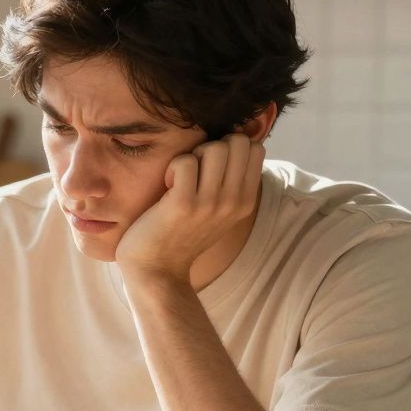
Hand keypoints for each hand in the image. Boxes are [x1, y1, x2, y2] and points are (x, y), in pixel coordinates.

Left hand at [114, 133, 265, 281]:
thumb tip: (235, 140)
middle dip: (212, 146)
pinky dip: (172, 167)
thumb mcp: (218, 210)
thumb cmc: (181, 233)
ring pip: (215, 148)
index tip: (210, 167)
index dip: (229, 147)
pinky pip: (185, 161)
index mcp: (246, 201)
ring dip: (193, 155)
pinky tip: (167, 186)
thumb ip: (230, 181)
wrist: (156, 270)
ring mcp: (210, 204)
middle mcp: (234, 202)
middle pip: (237, 142)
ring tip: (181, 178)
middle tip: (194, 170)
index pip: (254, 148)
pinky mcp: (184, 205)